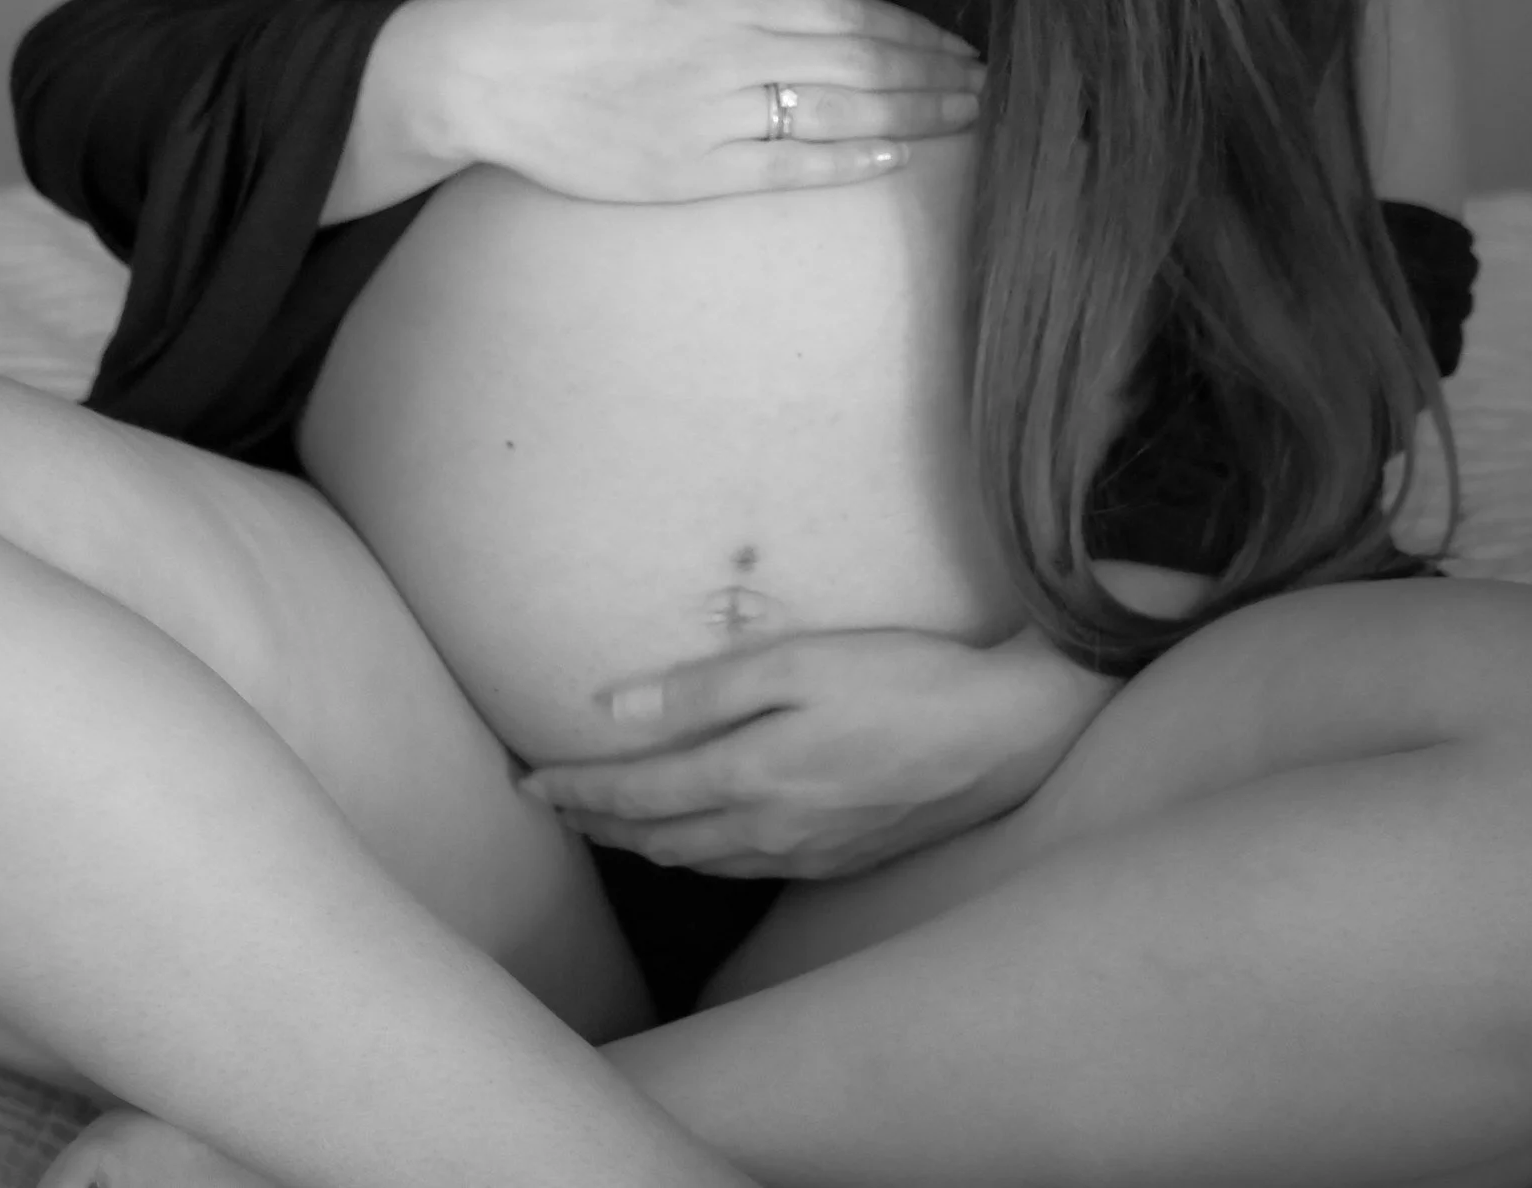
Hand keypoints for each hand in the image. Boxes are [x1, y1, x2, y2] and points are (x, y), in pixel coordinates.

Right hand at [446, 0, 985, 203]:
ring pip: (837, 115)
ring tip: (965, 121)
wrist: (494, 72)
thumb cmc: (576, 7)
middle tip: (990, 88)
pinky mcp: (692, 171)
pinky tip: (893, 160)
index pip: (853, 16)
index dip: (920, 34)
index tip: (965, 45)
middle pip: (862, 65)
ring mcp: (716, 116)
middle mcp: (735, 52)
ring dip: (911, 117)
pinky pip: (785, 168)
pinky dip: (844, 164)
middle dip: (935, 76)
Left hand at [515, 623, 1118, 879]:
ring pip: (699, 863)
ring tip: (607, 825)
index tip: (526, 783)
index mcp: (750, 780)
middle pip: (656, 841)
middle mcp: (769, 832)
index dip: (573, 793)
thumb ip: (704, 689)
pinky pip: (745, 869)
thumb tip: (614, 709)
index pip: (633, 797)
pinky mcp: (841, 858)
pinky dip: (700, 856)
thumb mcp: (799, 662)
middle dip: (596, 825)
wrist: (1005, 732)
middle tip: (550, 807)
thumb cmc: (903, 680)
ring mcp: (807, 855)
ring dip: (643, 845)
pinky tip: (699, 843)